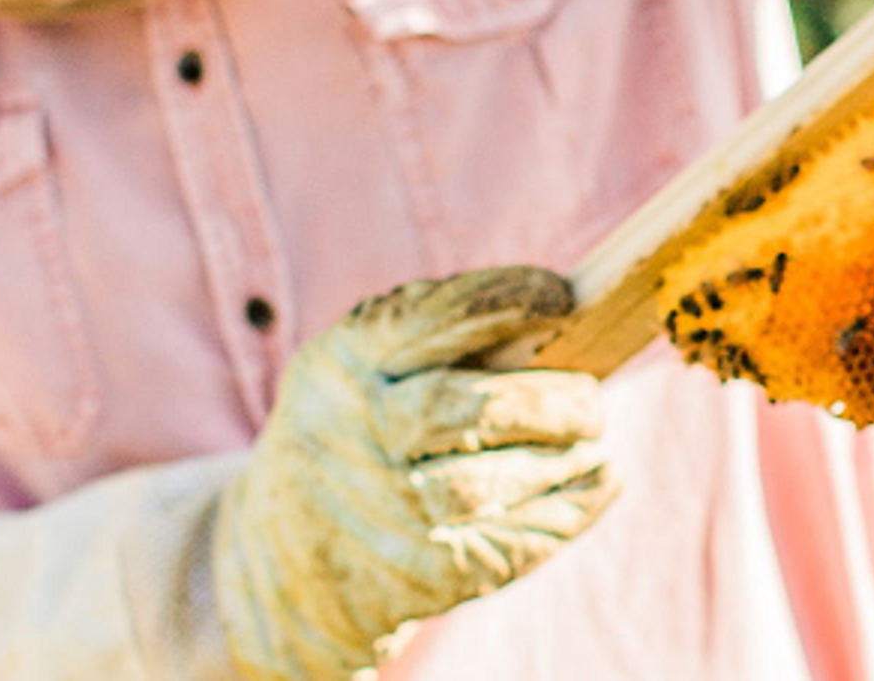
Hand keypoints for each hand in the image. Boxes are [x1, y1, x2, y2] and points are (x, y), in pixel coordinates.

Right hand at [212, 266, 616, 678]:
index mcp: (342, 364)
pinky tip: (597, 484)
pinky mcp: (413, 577)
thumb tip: (566, 321)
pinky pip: (504, 545)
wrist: (276, 559)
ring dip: (558, 463)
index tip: (562, 297)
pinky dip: (565, 513)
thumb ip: (439, 341)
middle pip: (464, 410)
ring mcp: (378, 513)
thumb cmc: (352, 433)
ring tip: (593, 443)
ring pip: (482, 487)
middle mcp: (351, 434)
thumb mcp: (358, 370)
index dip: (504, 300)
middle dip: (546, 400)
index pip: (426, 317)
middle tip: (592, 400)